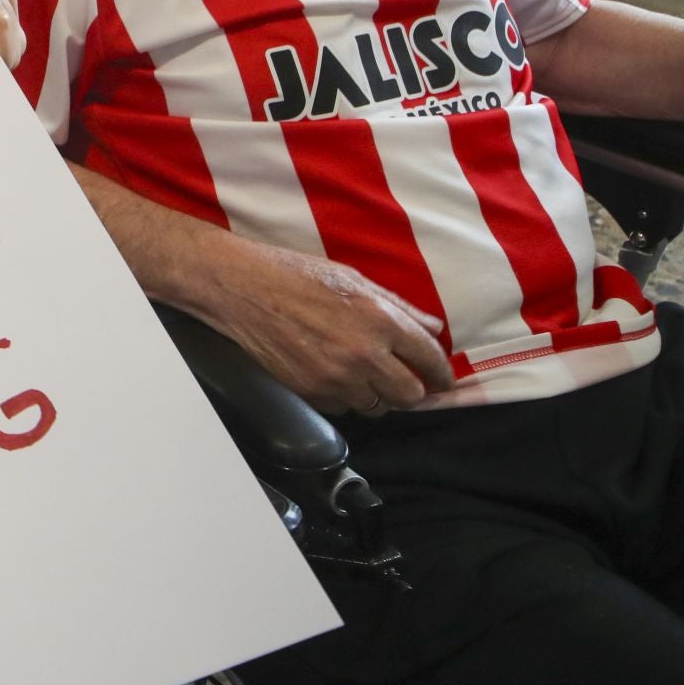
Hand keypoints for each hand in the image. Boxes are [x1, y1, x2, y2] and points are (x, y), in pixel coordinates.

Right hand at [206, 242, 454, 414]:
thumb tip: (432, 327)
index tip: (441, 379)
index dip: (441, 374)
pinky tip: (334, 377)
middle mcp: (364, 355)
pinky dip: (345, 399)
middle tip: (404, 380)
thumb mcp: (354, 279)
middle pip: (409, 395)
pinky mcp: (310, 392)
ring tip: (365, 377)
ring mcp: (336, 378)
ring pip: (376, 408)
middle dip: (412, 390)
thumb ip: (398, 307)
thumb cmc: (295, 275)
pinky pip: (342, 409)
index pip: (430, 359)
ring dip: (377, 396)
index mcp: (380, 320)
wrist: (241, 288)